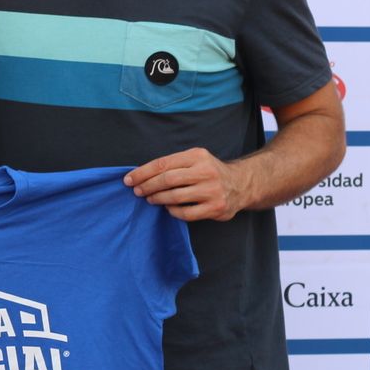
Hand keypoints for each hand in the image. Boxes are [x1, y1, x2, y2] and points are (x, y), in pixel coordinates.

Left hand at [123, 148, 251, 222]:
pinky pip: (186, 213)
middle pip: (167, 180)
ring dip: (158, 199)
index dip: (143, 172)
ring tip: (150, 199)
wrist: (241, 184)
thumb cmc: (209, 172)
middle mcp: (206, 171)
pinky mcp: (215, 208)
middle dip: (147, 186)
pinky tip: (168, 208)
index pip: (163, 163)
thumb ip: (173, 164)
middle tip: (137, 191)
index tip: (129, 179)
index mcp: (197, 156)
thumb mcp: (195, 159)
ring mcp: (212, 190)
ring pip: (175, 197)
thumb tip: (141, 175)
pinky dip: (173, 211)